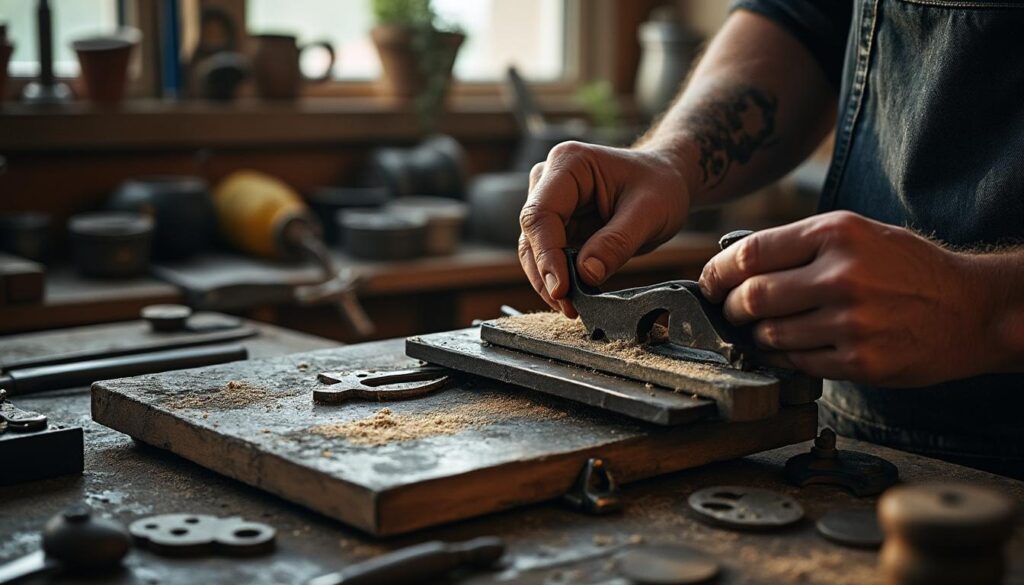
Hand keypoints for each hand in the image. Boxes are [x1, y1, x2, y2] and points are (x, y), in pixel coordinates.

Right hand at [519, 141, 691, 317]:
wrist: (667, 181)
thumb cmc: (661, 185)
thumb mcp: (649, 212)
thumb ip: (617, 242)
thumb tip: (586, 274)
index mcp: (569, 164)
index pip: (541, 214)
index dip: (547, 255)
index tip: (561, 289)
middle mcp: (549, 180)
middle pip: (532, 235)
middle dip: (546, 274)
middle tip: (569, 307)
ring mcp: (551, 203)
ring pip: (534, 250)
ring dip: (549, 282)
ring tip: (573, 308)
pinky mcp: (557, 225)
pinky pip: (548, 257)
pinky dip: (560, 279)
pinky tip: (576, 298)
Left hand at [698, 211, 991, 385]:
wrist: (970, 308)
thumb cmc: (904, 267)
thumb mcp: (856, 233)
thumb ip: (797, 245)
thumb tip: (731, 263)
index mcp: (835, 233)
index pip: (749, 254)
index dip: (717, 273)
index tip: (709, 283)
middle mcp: (841, 275)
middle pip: (750, 297)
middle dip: (729, 309)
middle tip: (730, 311)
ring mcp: (850, 322)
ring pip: (768, 335)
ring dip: (755, 336)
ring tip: (764, 329)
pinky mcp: (859, 361)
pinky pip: (795, 362)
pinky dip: (781, 357)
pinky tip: (789, 347)